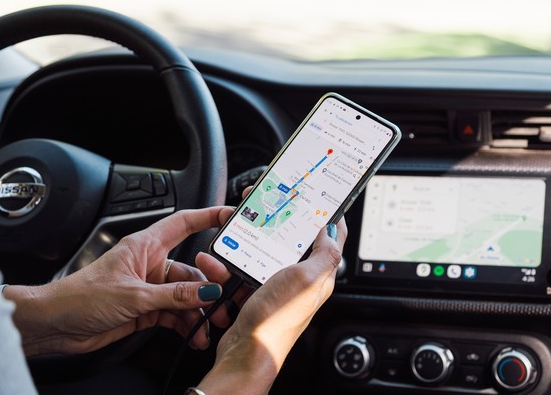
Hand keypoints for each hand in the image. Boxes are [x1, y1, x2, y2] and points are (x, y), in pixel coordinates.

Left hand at [4, 206, 234, 356]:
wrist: (55, 324)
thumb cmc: (80, 297)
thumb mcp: (134, 296)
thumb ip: (174, 295)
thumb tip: (206, 292)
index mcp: (144, 246)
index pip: (183, 223)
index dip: (207, 217)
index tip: (230, 218)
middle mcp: (149, 265)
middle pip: (191, 269)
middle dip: (209, 286)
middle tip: (221, 300)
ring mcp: (148, 288)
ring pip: (185, 296)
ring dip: (198, 312)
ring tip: (207, 327)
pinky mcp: (145, 309)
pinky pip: (175, 314)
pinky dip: (186, 325)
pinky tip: (194, 335)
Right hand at [196, 218, 346, 393]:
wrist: (245, 354)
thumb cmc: (275, 322)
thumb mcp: (306, 280)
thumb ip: (324, 254)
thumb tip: (332, 230)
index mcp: (318, 276)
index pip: (331, 239)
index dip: (327, 215)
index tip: (318, 197)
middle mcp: (300, 281)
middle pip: (293, 241)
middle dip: (279, 221)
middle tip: (266, 204)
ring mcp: (277, 288)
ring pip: (264, 254)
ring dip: (247, 243)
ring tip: (233, 233)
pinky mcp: (256, 296)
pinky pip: (243, 271)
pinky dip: (230, 264)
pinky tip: (218, 262)